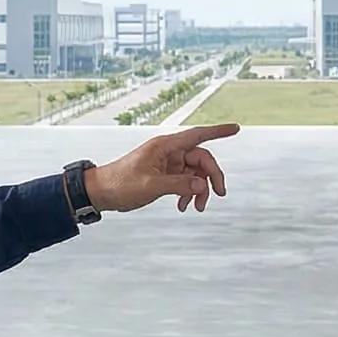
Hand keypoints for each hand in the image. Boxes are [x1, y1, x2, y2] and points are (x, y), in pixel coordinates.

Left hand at [83, 123, 236, 212]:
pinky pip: (185, 182)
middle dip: (212, 177)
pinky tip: (183, 206)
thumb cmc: (120, 183)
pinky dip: (188, 193)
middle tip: (219, 195)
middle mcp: (169, 152)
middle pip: (201, 159)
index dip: (218, 131)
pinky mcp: (164, 175)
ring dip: (199, 190)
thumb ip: (178, 185)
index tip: (235, 128)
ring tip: (196, 207)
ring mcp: (167, 164)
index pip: (197, 135)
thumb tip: (202, 186)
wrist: (102, 192)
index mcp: (165, 146)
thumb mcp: (151, 185)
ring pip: (195, 173)